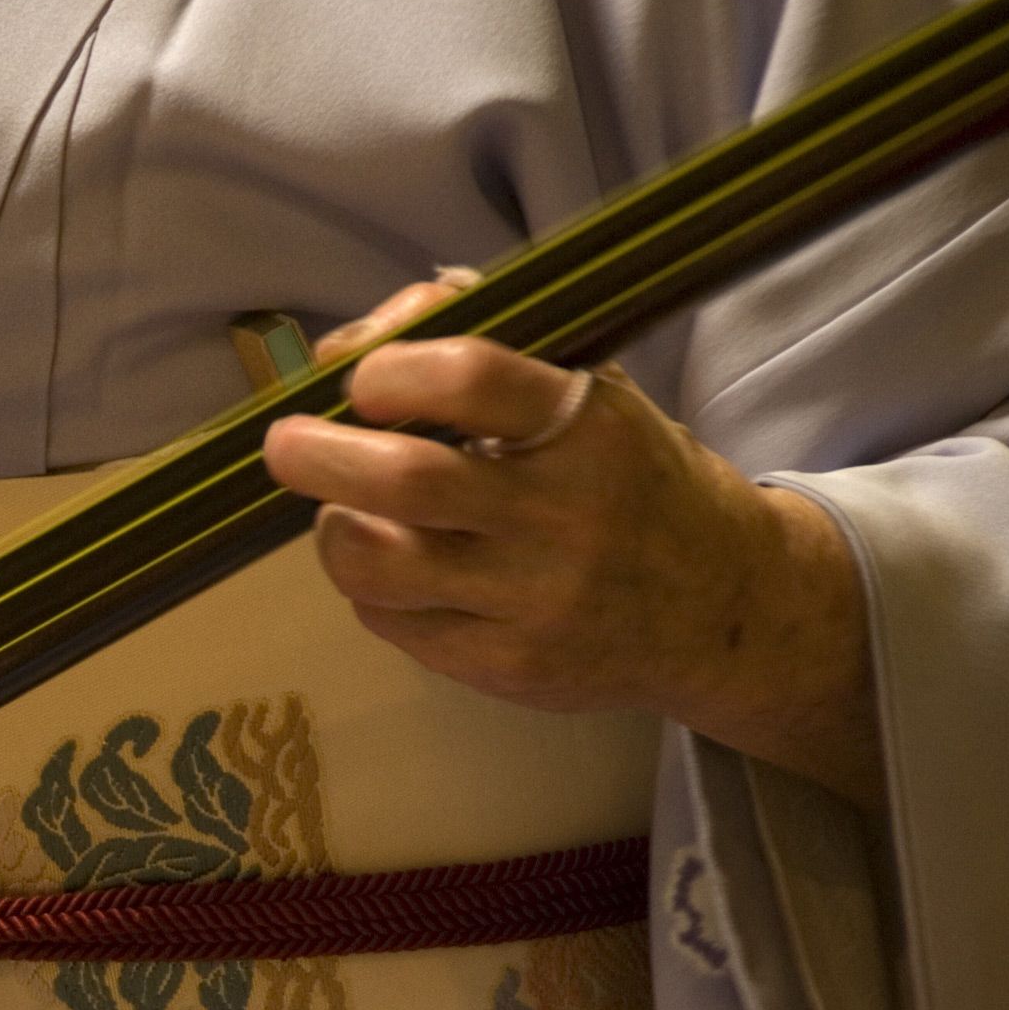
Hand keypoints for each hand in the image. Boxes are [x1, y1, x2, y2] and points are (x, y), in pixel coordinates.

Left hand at [260, 278, 885, 809]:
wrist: (725, 608)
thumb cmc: (629, 477)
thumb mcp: (589, 390)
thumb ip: (480, 341)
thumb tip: (345, 347)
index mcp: (588, 426)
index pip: (471, 377)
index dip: (390, 370)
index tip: (361, 380)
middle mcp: (565, 515)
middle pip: (406, 479)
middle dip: (318, 454)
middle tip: (284, 444)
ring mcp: (536, 601)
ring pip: (379, 565)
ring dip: (334, 528)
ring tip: (341, 510)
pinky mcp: (508, 668)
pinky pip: (394, 624)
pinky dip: (371, 590)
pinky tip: (395, 569)